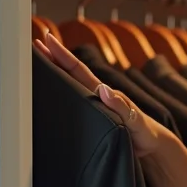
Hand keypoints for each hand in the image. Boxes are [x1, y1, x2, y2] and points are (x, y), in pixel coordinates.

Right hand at [34, 33, 165, 158]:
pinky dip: (60, 95)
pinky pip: (72, 104)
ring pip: (70, 87)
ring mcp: (94, 107)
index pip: (79, 70)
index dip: (62, 55)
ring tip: (36, 64)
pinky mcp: (94, 119)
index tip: (47, 39)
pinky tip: (50, 94)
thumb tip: (103, 89)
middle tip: (33, 44)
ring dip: (55, 74)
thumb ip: (122, 106)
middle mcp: (96, 97)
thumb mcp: (136, 120)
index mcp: (104, 93)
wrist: (153, 147)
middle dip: (53, 58)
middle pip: (71, 74)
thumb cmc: (146, 133)